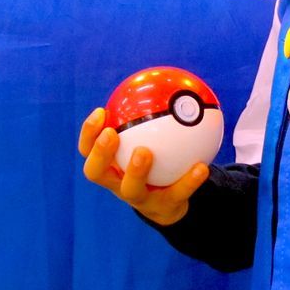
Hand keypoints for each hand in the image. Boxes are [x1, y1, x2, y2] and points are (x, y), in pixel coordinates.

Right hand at [78, 107, 208, 226]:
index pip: (87, 150)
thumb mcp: (148, 141)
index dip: (88, 133)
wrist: (167, 204)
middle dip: (101, 153)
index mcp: (109, 166)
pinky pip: (177, 193)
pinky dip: (189, 180)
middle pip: (96, 172)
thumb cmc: (153, 165)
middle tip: (112, 134)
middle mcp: (117, 183)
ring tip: (145, 152)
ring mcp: (139, 198)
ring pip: (131, 189)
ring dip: (136, 170)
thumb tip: (164, 81)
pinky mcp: (163, 208)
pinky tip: (202, 166)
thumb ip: (149, 118)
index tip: (101, 111)